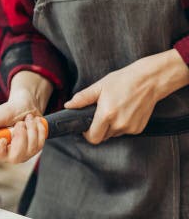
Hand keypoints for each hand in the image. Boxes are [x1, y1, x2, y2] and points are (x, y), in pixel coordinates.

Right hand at [0, 72, 50, 167]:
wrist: (26, 107)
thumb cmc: (10, 111)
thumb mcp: (0, 114)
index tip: (2, 139)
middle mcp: (6, 154)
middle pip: (15, 157)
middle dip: (21, 138)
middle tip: (19, 123)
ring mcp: (21, 154)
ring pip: (30, 150)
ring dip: (31, 130)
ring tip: (27, 119)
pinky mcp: (33, 151)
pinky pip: (39, 144)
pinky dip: (38, 130)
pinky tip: (34, 122)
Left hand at [63, 49, 188, 144]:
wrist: (149, 81)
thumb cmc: (124, 81)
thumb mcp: (99, 87)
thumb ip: (82, 98)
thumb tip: (68, 106)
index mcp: (107, 114)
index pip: (93, 138)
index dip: (87, 133)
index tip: (86, 126)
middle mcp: (119, 124)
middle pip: (102, 136)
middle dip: (98, 128)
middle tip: (100, 114)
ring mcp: (131, 128)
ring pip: (113, 134)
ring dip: (110, 126)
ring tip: (114, 109)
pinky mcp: (139, 129)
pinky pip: (124, 131)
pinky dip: (121, 125)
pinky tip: (124, 111)